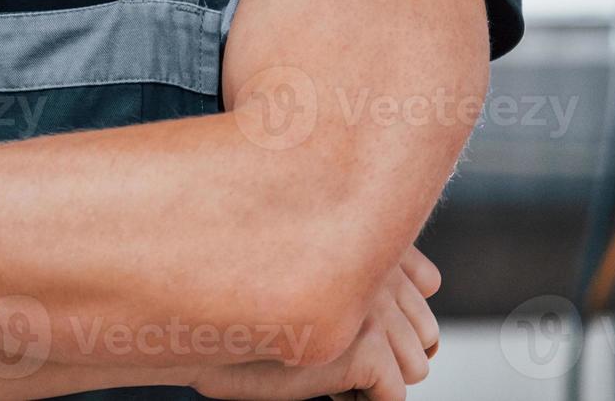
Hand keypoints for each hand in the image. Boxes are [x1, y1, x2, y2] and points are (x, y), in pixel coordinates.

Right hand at [194, 246, 440, 400]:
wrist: (188, 312)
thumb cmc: (233, 287)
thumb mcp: (297, 259)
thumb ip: (344, 260)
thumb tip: (407, 293)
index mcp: (363, 231)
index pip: (425, 281)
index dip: (393, 313)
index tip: (350, 318)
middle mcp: (378, 264)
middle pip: (426, 333)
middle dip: (385, 349)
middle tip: (329, 346)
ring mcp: (375, 306)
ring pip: (416, 367)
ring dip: (375, 374)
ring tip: (324, 362)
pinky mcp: (366, 347)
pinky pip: (392, 395)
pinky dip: (361, 399)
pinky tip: (322, 381)